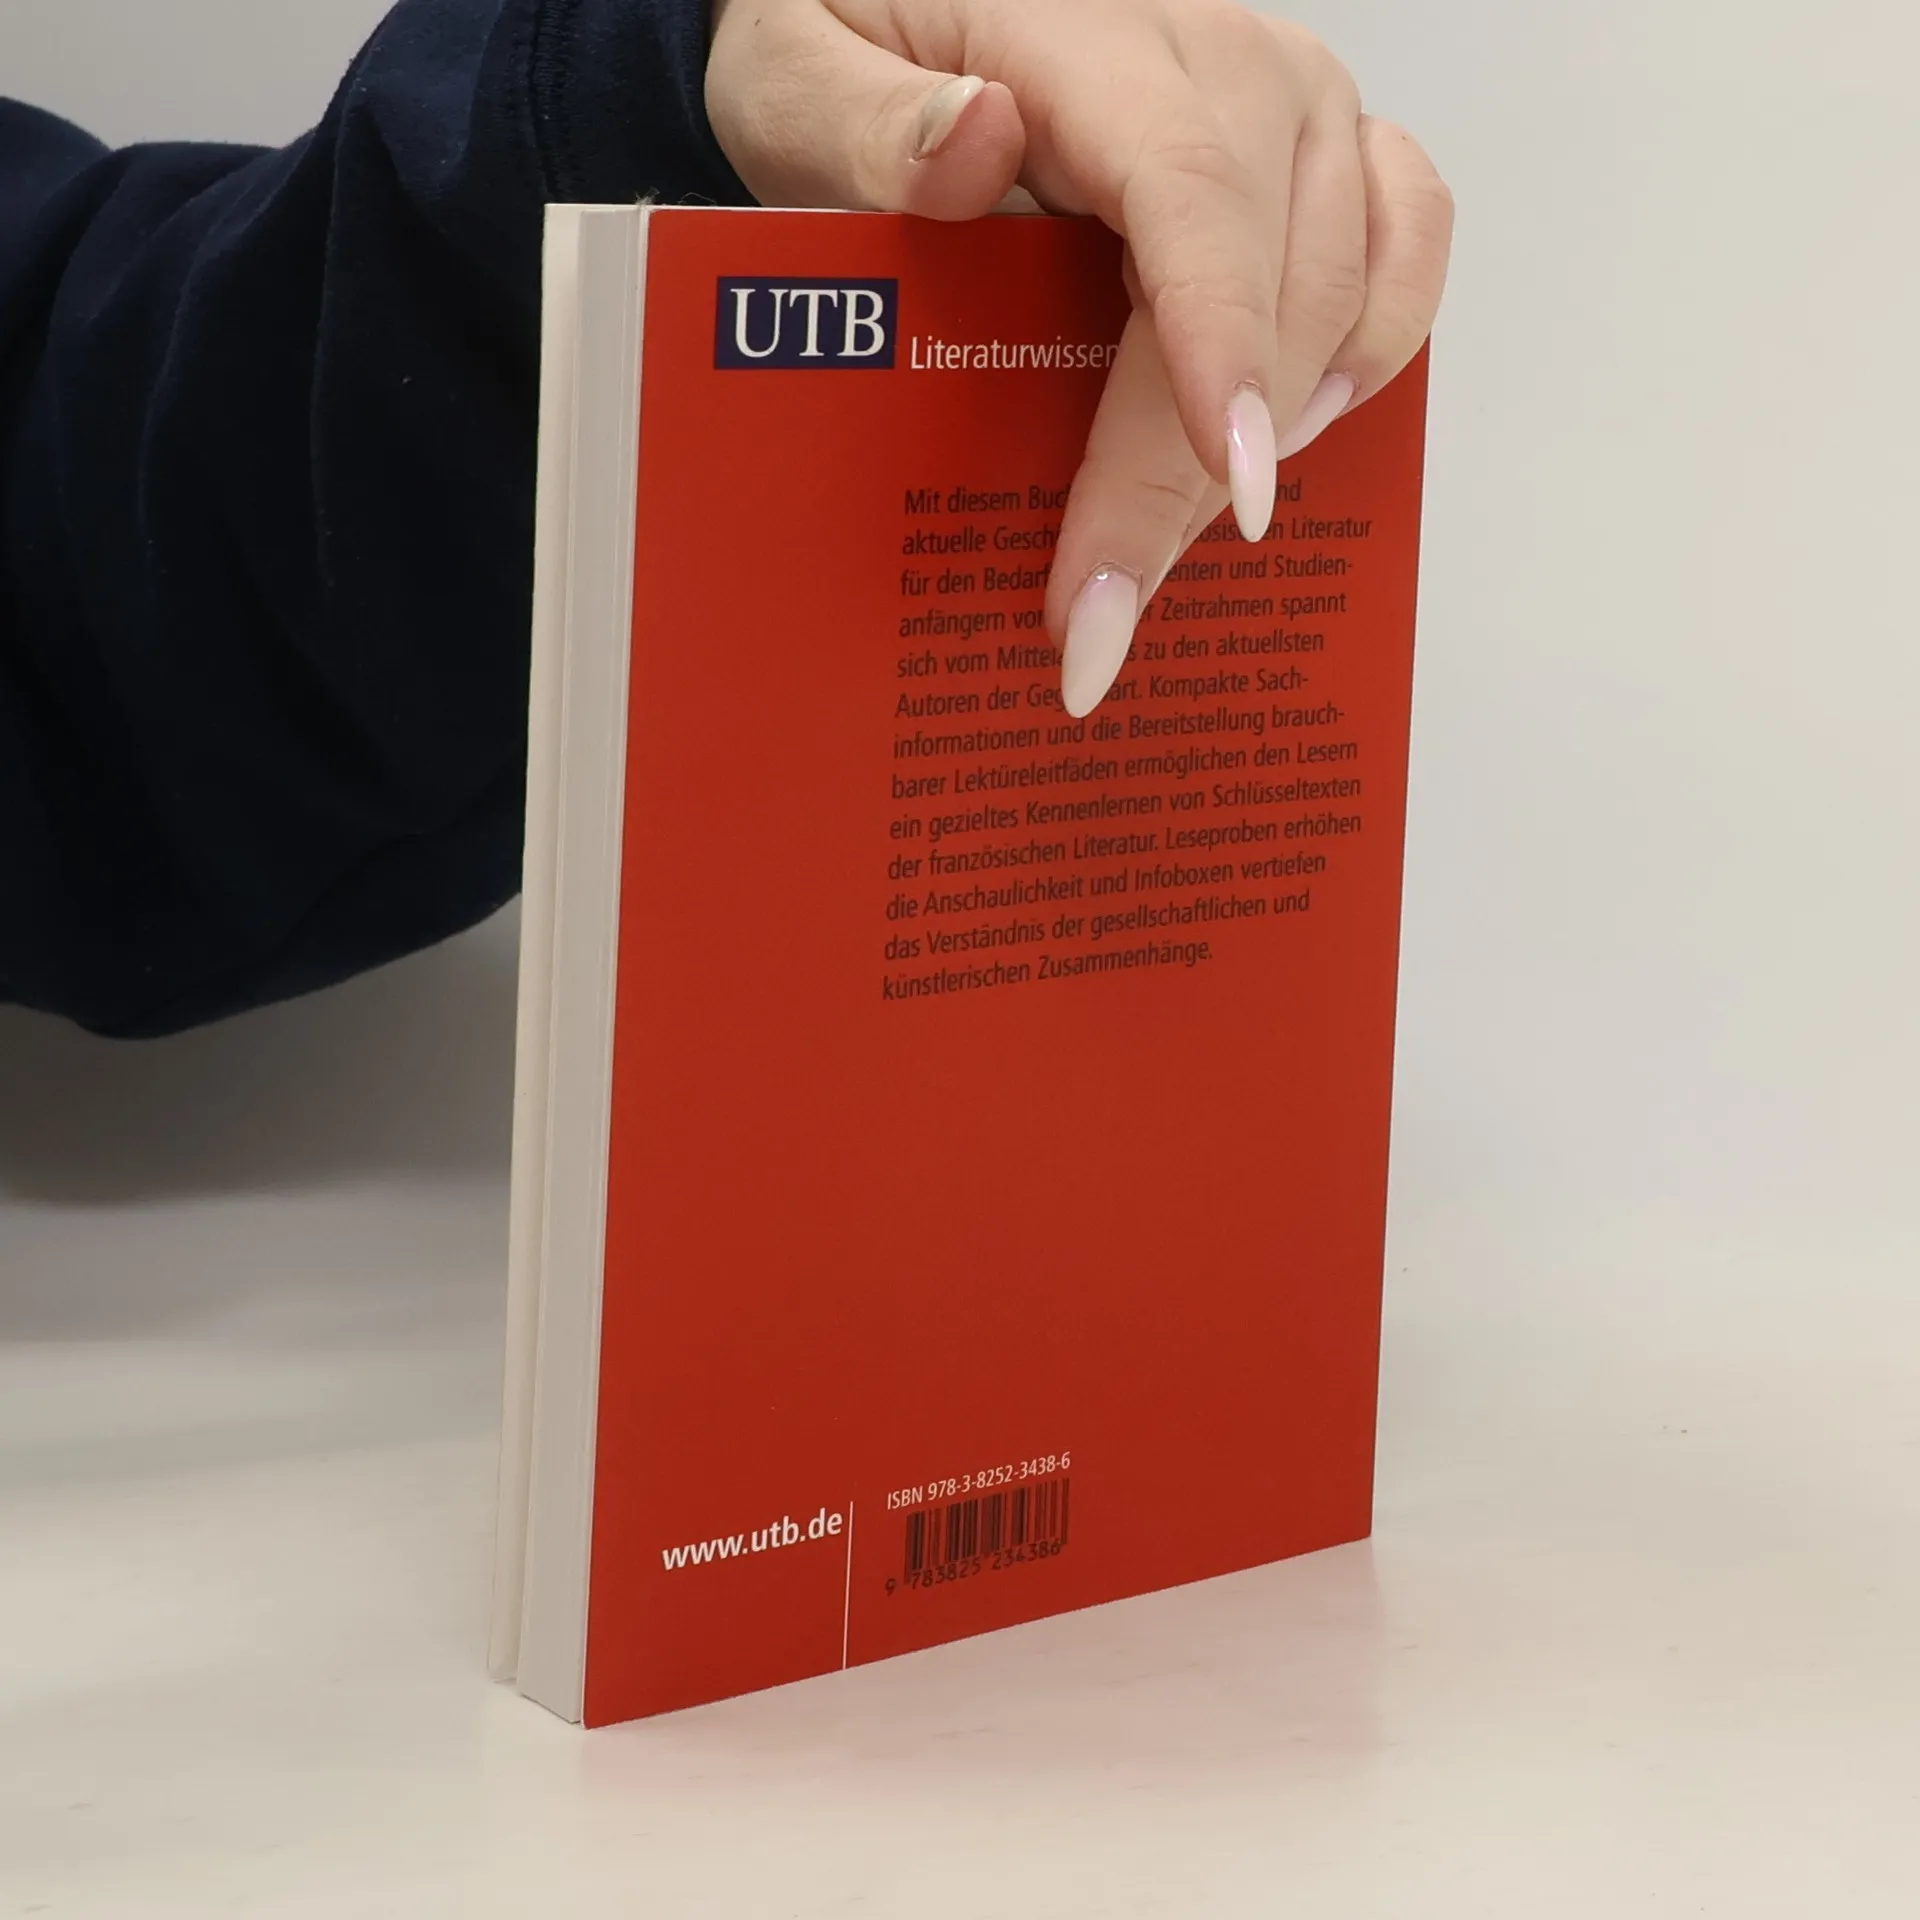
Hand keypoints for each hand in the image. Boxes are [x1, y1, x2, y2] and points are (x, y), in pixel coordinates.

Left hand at [706, 0, 1452, 714]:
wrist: (913, 32)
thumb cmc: (850, 54)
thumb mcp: (800, 74)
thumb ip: (867, 121)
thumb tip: (972, 142)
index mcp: (1103, 42)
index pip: (1192, 195)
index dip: (1220, 348)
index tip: (1227, 484)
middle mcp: (1234, 70)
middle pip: (1269, 289)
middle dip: (1185, 478)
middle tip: (1096, 622)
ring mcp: (1298, 118)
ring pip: (1346, 299)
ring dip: (1268, 448)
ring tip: (1161, 551)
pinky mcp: (1332, 165)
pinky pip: (1402, 265)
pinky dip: (1368, 364)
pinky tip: (1286, 446)